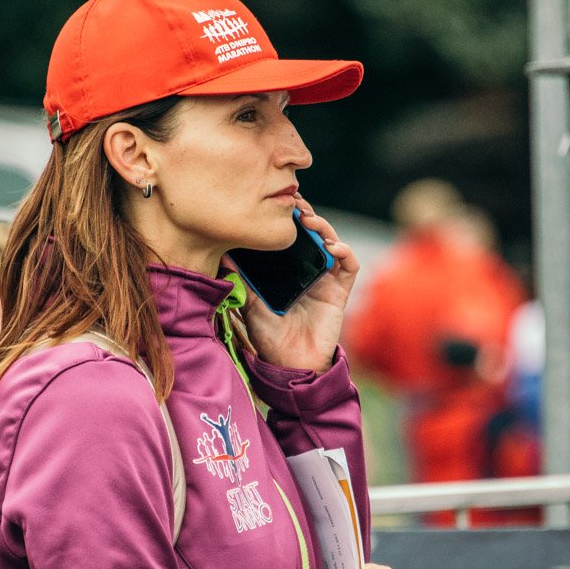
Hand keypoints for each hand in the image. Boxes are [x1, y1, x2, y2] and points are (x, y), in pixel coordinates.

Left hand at [238, 196, 358, 373]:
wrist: (290, 365)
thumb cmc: (270, 338)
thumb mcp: (249, 304)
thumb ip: (240, 280)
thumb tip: (220, 254)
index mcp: (290, 271)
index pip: (291, 237)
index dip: (288, 220)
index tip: (275, 205)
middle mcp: (310, 271)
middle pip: (313, 234)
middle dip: (306, 215)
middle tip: (293, 203)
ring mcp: (327, 279)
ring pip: (333, 242)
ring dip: (324, 228)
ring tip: (310, 219)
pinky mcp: (340, 291)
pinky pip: (349, 266)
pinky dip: (345, 252)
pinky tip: (332, 247)